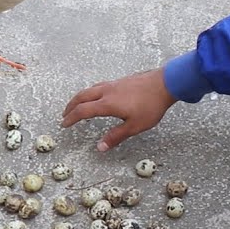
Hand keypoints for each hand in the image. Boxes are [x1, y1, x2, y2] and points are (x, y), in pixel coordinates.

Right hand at [61, 68, 177, 150]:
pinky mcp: (120, 81)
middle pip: (82, 97)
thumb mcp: (135, 126)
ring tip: (76, 105)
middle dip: (71, 106)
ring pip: (89, 89)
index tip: (64, 124)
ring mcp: (113, 84)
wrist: (165, 83)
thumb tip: (100, 147)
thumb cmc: (151, 105)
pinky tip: (96, 96)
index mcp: (107, 104)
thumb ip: (116, 136)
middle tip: (65, 115)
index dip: (71, 118)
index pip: (83, 111)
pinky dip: (90, 93)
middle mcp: (107, 91)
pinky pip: (98, 86)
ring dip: (79, 98)